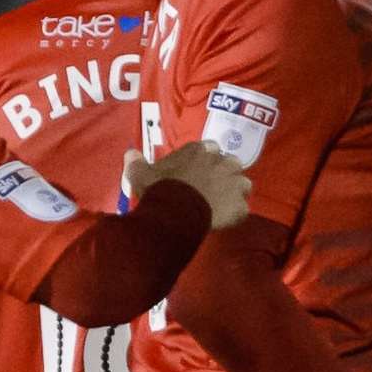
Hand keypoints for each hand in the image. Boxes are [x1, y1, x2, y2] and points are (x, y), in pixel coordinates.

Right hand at [125, 143, 250, 229]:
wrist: (174, 212)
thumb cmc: (159, 189)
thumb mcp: (141, 173)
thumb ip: (137, 162)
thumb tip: (130, 154)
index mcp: (202, 150)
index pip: (210, 149)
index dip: (205, 161)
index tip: (198, 172)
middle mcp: (223, 161)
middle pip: (230, 165)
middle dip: (223, 174)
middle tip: (211, 188)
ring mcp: (235, 183)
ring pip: (242, 185)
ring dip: (234, 193)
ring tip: (221, 205)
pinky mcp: (240, 206)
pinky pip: (241, 210)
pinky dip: (234, 215)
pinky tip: (223, 221)